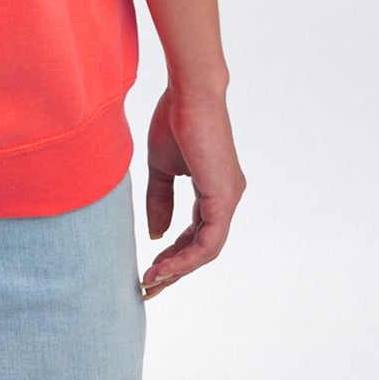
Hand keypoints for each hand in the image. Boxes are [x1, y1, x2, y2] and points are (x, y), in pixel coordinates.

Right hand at [140, 83, 244, 298]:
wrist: (189, 93)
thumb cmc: (174, 119)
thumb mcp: (161, 166)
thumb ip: (160, 199)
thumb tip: (157, 233)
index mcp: (213, 188)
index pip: (194, 232)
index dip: (173, 252)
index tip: (150, 266)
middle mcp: (226, 197)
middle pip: (201, 247)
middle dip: (174, 269)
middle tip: (150, 286)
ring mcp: (228, 199)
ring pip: (206, 250)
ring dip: (178, 268)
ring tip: (152, 280)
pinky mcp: (224, 199)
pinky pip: (208, 243)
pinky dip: (186, 258)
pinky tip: (165, 267)